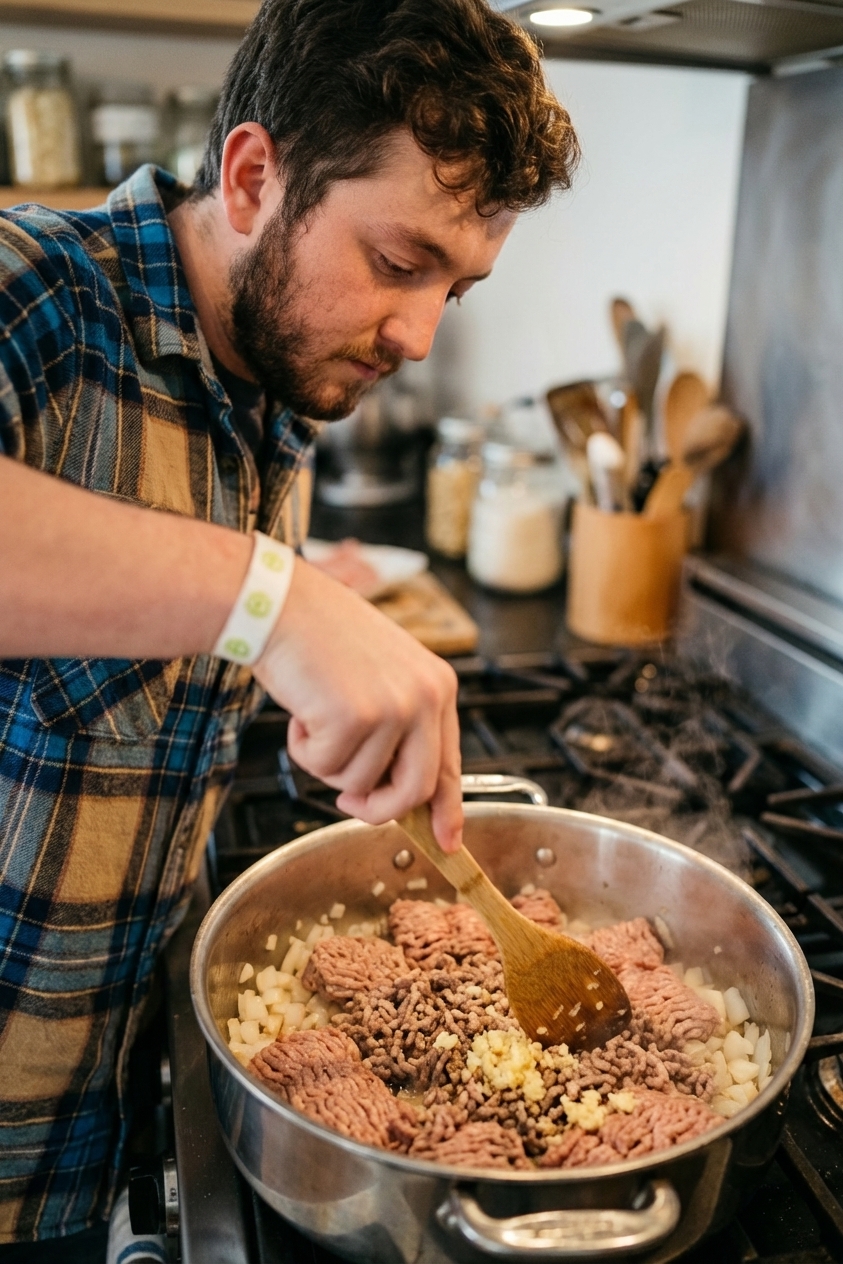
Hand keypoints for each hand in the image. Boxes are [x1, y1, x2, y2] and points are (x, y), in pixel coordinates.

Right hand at [253, 557, 462, 851]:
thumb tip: (398, 794)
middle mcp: (426, 697)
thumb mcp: (380, 677)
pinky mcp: (356, 718)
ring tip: (314, 716)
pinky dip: (304, 749)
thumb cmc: (321, 637)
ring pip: (360, 782)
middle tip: (347, 802)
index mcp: (438, 686)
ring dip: (326, 762)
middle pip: (415, 790)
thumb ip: (398, 729)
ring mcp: (394, 708)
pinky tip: (301, 711)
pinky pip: (326, 768)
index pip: (450, 764)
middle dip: (377, 808)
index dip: (448, 810)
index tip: (447, 842)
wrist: (281, 605)